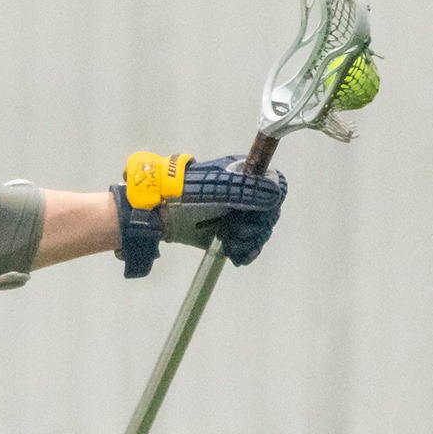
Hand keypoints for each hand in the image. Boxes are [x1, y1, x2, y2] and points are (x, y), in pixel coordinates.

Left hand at [112, 153, 287, 276]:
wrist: (156, 212)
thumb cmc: (184, 192)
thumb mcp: (219, 187)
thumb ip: (249, 189)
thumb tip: (277, 193)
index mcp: (243, 176)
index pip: (273, 190)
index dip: (269, 206)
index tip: (257, 217)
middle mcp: (243, 194)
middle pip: (267, 215)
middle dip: (256, 228)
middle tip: (235, 233)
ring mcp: (234, 215)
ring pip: (258, 232)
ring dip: (249, 242)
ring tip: (230, 245)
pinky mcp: (225, 234)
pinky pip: (246, 246)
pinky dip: (245, 253)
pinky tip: (236, 257)